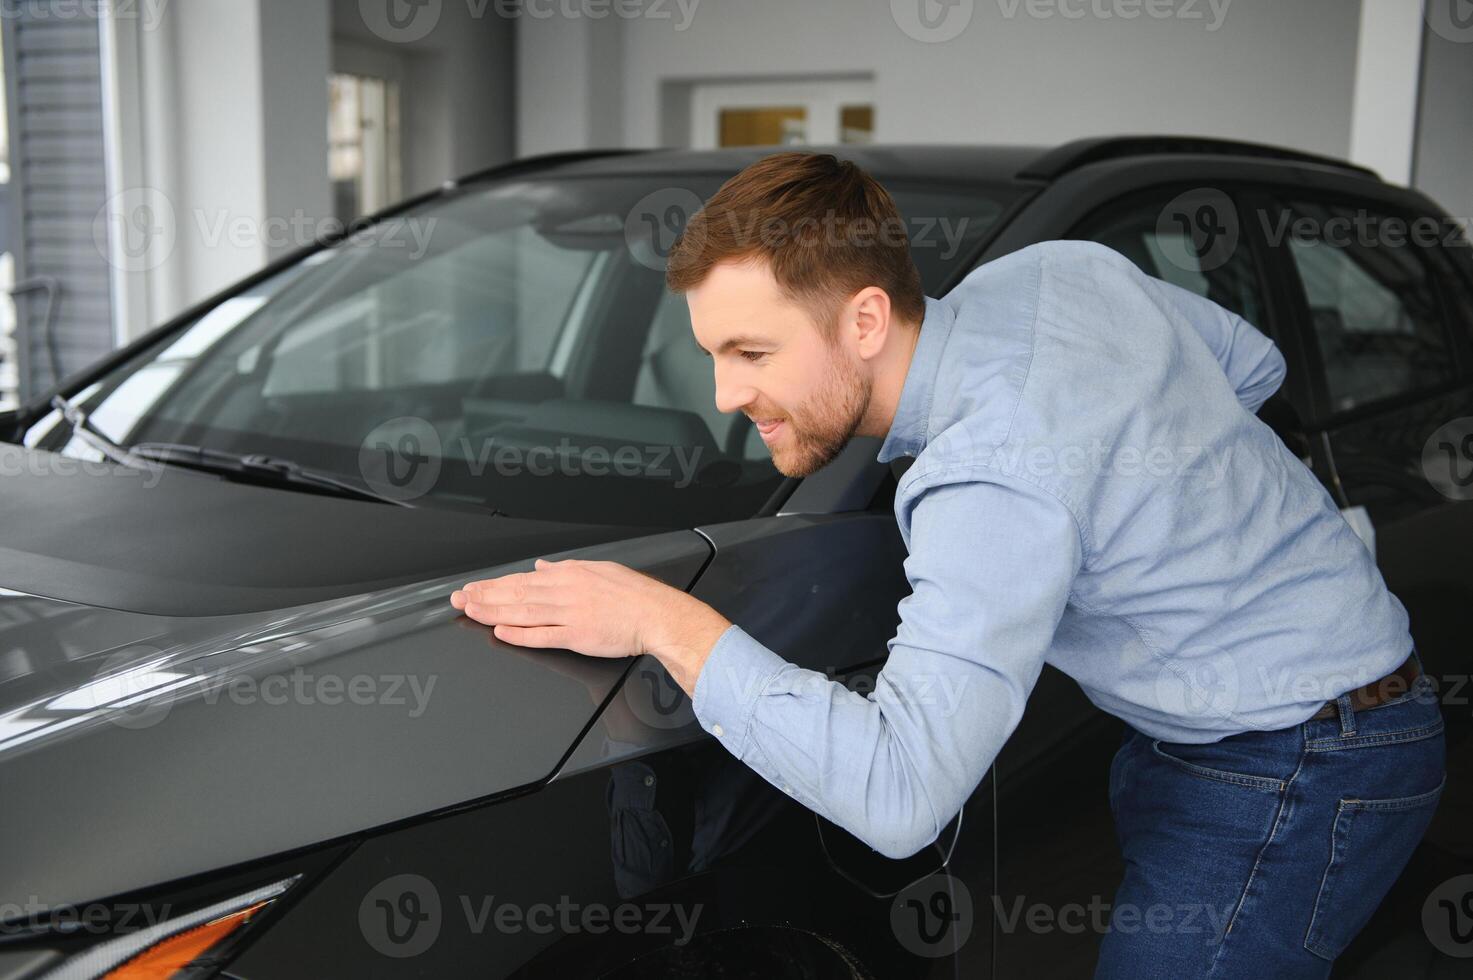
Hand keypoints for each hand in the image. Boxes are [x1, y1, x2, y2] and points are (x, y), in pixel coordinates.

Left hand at [449, 558, 731, 694]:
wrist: (658, 615)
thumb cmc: (634, 595)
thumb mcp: (600, 569)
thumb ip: (567, 569)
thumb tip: (542, 567)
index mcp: (571, 575)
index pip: (524, 580)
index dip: (495, 584)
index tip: (474, 587)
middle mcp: (566, 592)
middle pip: (517, 594)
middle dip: (484, 596)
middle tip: (459, 598)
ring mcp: (570, 614)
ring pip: (523, 612)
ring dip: (493, 612)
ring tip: (471, 611)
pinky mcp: (577, 636)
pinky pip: (543, 635)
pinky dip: (520, 634)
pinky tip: (501, 632)